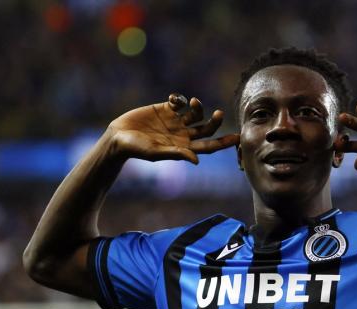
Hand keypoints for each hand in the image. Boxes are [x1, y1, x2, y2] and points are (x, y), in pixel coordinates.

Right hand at [108, 93, 239, 163]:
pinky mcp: (165, 109)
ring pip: (196, 113)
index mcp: (185, 148)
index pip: (210, 146)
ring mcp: (175, 121)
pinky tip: (175, 100)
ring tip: (193, 103)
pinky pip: (180, 102)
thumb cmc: (137, 149)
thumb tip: (197, 160)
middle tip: (219, 114)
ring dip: (198, 107)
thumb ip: (176, 154)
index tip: (238, 137)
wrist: (118, 137)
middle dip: (215, 122)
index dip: (224, 143)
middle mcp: (183, 134)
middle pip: (207, 128)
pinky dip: (181, 99)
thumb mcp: (157, 153)